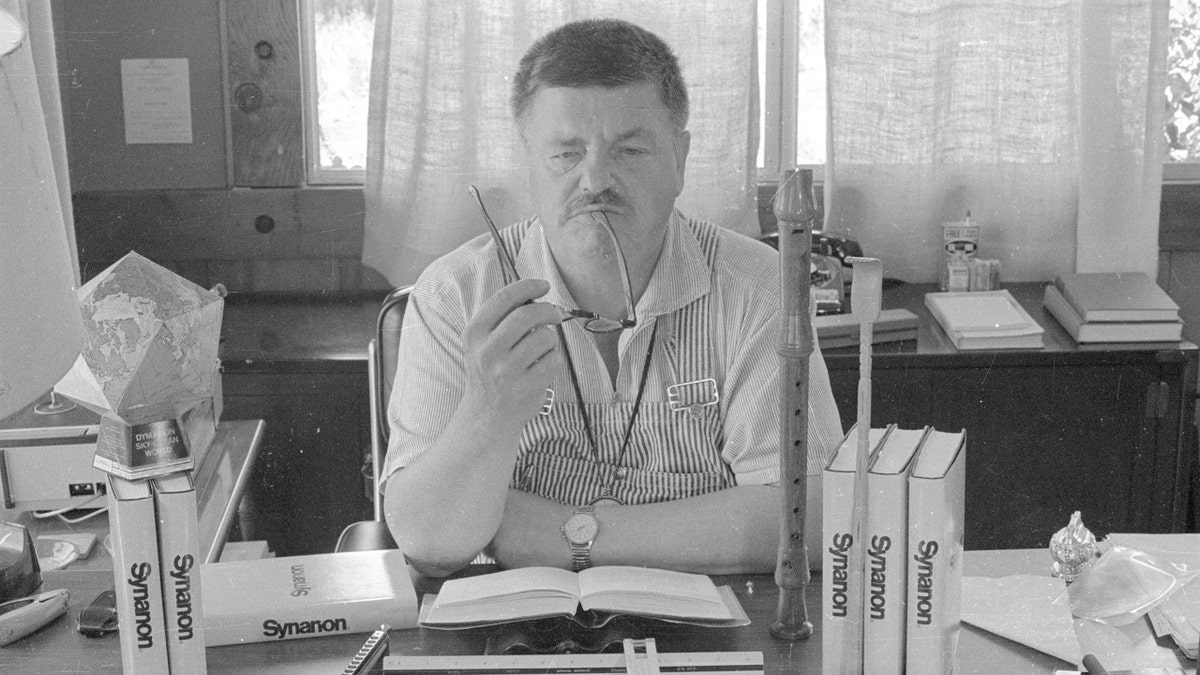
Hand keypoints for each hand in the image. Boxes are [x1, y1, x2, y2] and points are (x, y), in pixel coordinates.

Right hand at [461, 278, 565, 423]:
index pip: (504, 298)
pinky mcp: (526, 387)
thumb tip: (537, 294)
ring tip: (541, 350)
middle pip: (528, 315)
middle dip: (548, 310)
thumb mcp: (483, 342)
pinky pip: (553, 360)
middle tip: (556, 314)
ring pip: (545, 337)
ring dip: (550, 339)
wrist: (487, 415)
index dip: (528, 286)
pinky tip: (541, 368)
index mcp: (474, 333)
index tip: (544, 285)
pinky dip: (553, 360)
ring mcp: (506, 371)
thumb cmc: (490, 371)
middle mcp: (487, 351)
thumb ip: (502, 318)